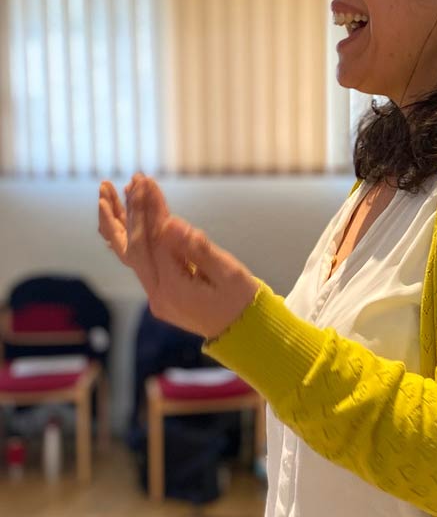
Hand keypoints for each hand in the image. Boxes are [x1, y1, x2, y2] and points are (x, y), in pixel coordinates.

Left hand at [98, 174, 258, 340]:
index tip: (148, 182)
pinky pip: (139, 262)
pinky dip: (129, 238)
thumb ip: (199, 249)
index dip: (151, 210)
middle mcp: (158, 295)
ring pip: (130, 255)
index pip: (156, 242)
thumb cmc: (244, 302)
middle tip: (132, 180)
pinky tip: (120, 219)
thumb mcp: (229, 274)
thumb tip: (172, 223)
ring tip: (109, 193)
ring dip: (119, 223)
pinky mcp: (160, 293)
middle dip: (132, 211)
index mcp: (175, 290)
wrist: (247, 335)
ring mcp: (156, 296)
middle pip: (135, 248)